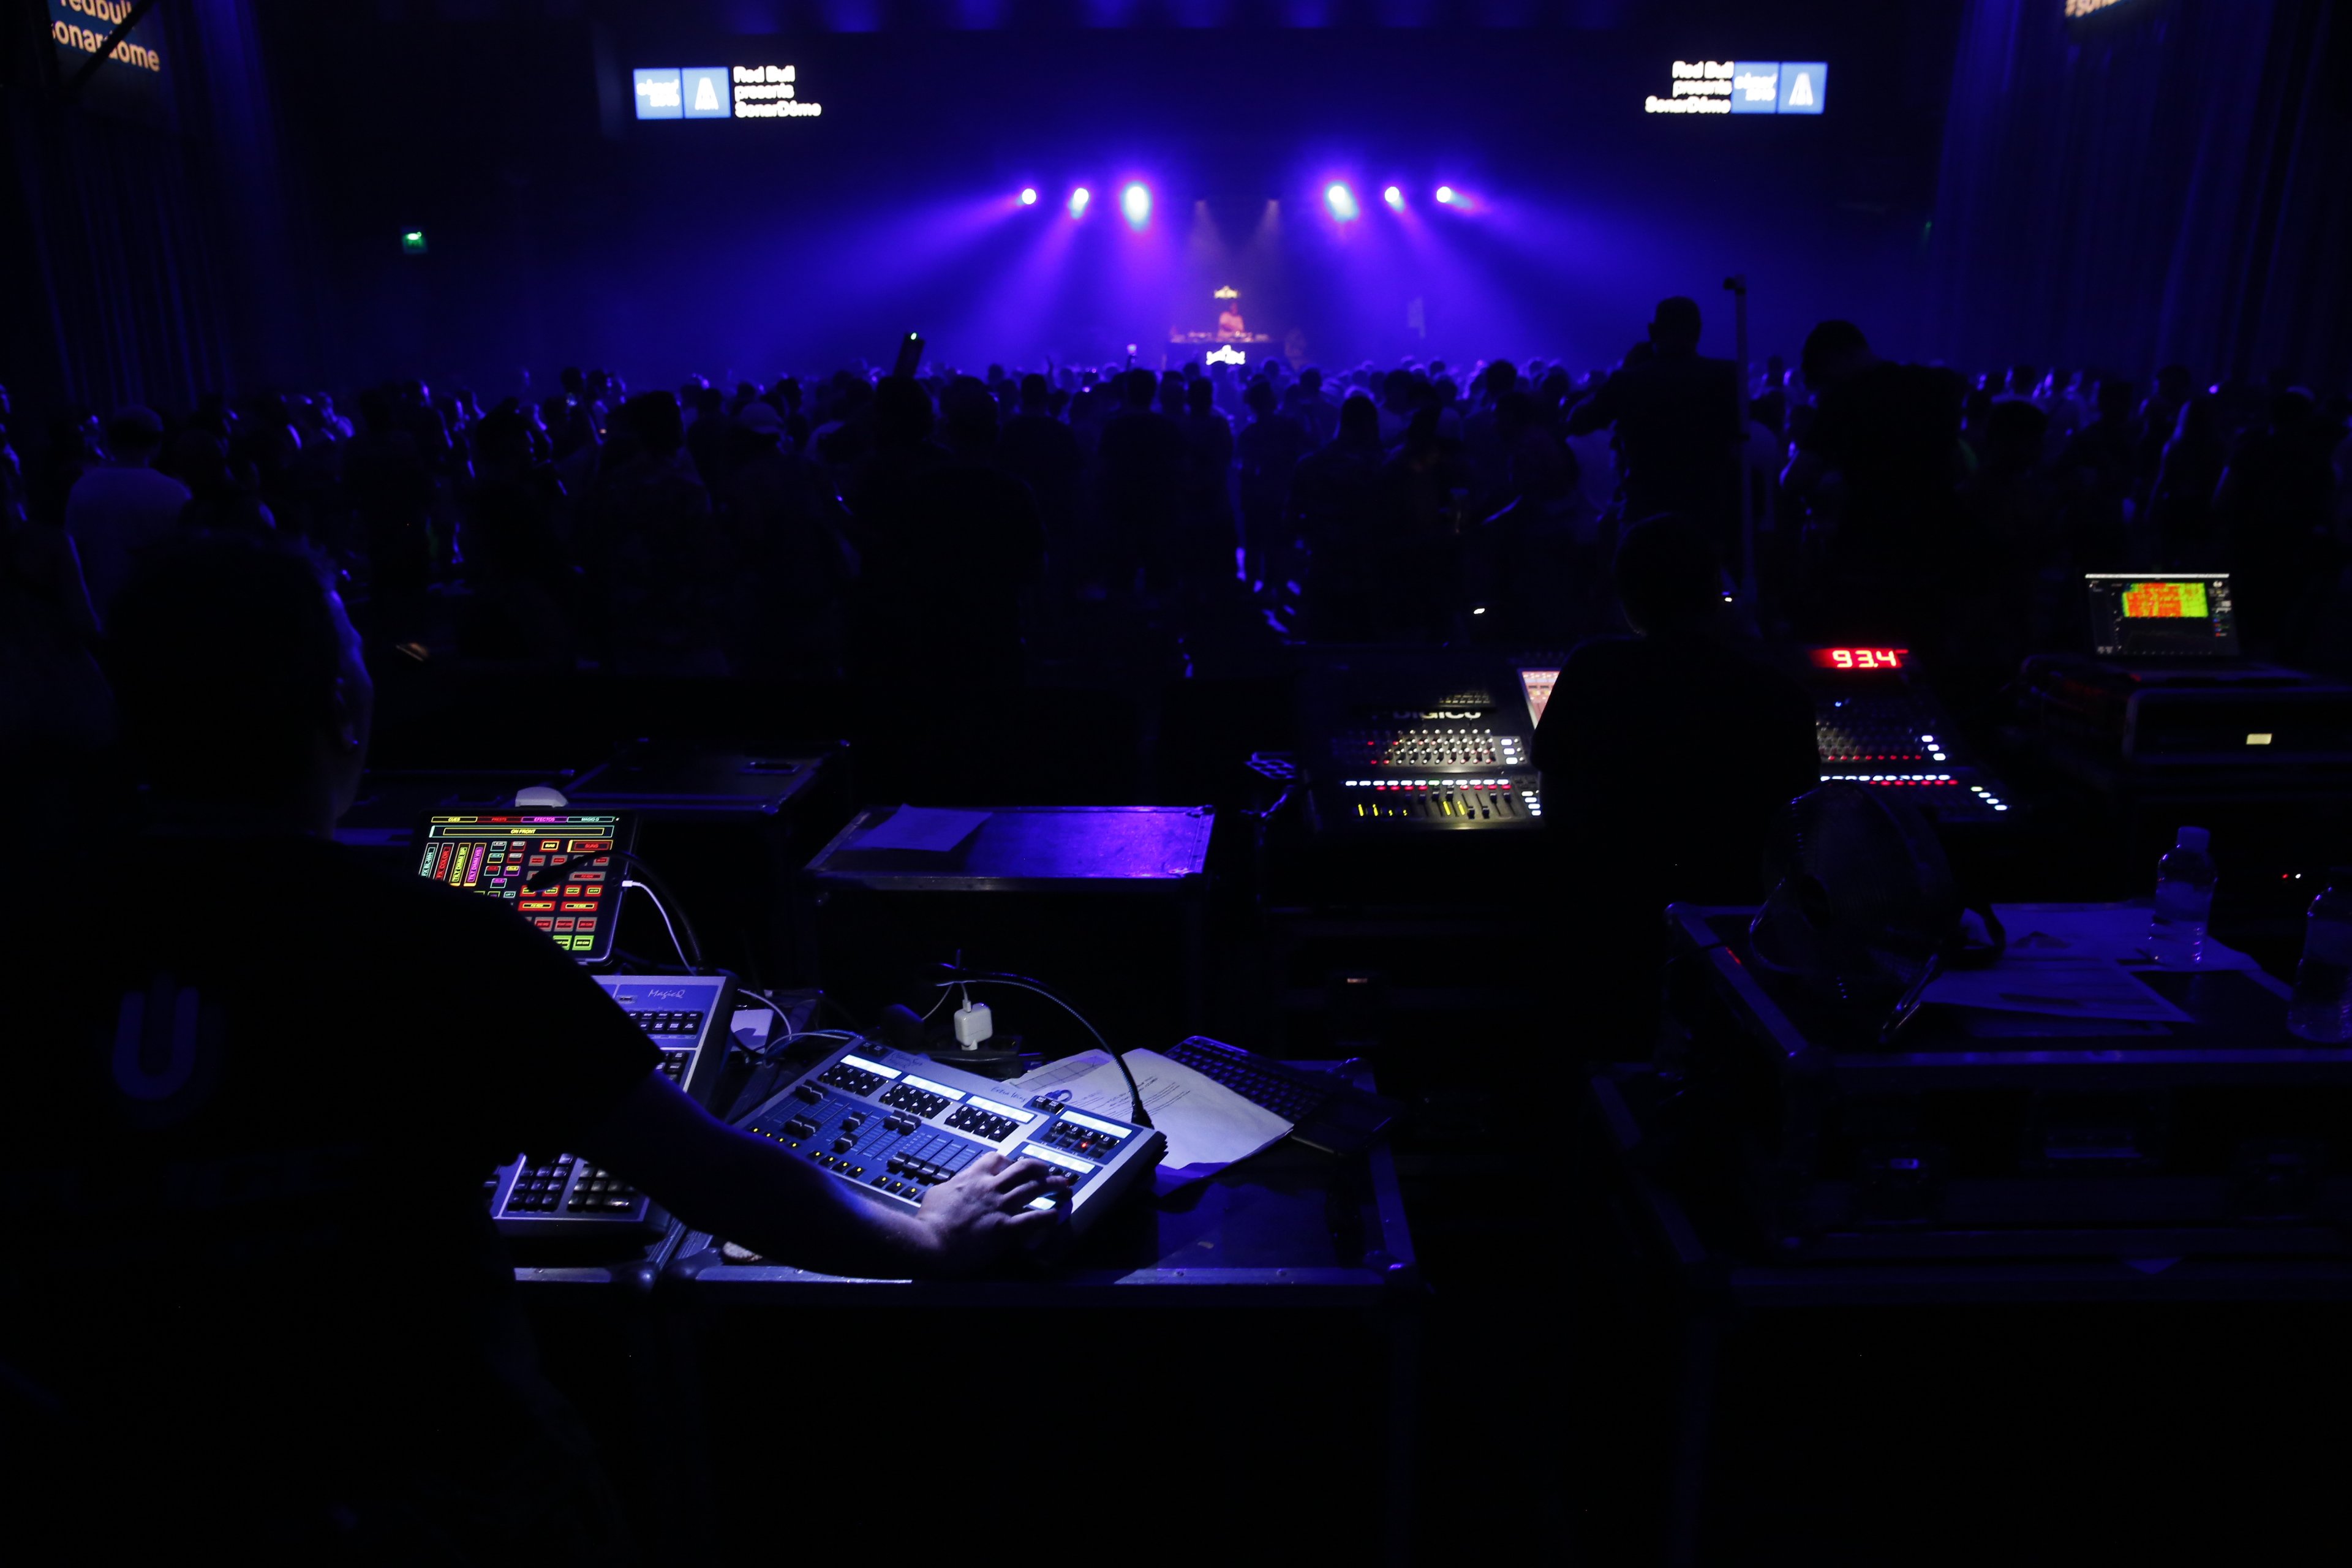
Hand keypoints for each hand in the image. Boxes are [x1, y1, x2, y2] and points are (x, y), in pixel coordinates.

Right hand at [914, 1152, 1068, 1270]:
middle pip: (1023, 1168)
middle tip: (1049, 1170)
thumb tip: (952, 1187)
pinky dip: (1048, 1216)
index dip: (1009, 1160)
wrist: (928, 1242)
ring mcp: (999, 1207)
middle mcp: (989, 1188)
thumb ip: (950, 1187)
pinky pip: (1033, 1219)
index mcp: (971, 1178)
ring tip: (1064, 1186)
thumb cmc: (928, 1222)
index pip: (996, 1158)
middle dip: (1040, 1167)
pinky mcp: (1005, 1229)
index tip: (1014, 1165)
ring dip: (1052, 1185)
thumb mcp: (936, 1194)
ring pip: (1033, 1188)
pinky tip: (1056, 1215)